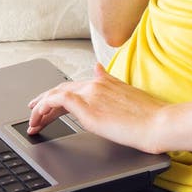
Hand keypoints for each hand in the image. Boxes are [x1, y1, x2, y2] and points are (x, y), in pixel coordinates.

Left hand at [28, 62, 166, 153]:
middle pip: (62, 90)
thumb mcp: (128, 94)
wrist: (159, 123)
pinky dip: (43, 108)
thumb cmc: (150, 116)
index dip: (59, 95)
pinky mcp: (86, 107)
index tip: (49, 104)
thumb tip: (98, 68)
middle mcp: (95, 83)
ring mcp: (90, 93)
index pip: (75, 86)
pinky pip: (56, 101)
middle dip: (44, 102)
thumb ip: (111, 84)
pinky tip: (37, 117)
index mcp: (106, 81)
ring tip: (32, 121)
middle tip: (33, 113)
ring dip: (40, 108)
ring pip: (55, 94)